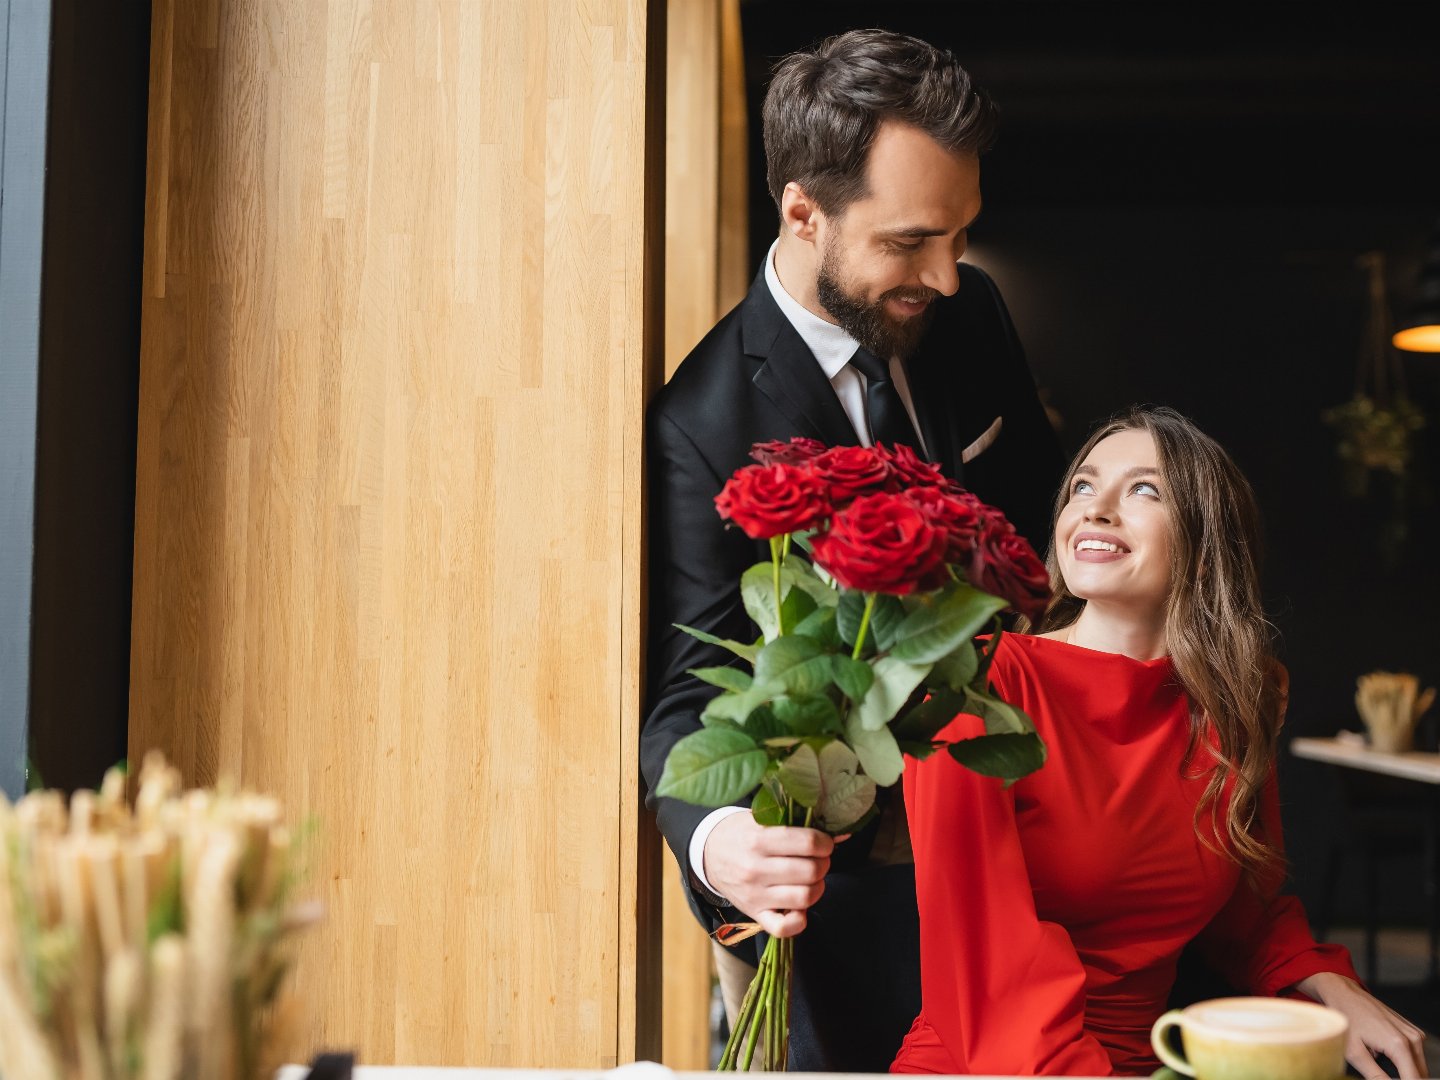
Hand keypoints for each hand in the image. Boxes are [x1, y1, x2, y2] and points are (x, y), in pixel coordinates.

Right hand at [702, 812, 833, 937]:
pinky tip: (800, 905)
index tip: (825, 842)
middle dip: (823, 863)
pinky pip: (784, 928)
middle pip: (810, 871)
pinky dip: (800, 920)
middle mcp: (756, 869)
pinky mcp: (754, 914)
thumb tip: (842, 835)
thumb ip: (798, 825)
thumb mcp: (763, 819)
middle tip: (819, 859)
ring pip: (804, 898)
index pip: (807, 843)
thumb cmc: (742, 833)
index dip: (825, 843)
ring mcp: (755, 895)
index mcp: (759, 839)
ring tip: (811, 878)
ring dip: (817, 887)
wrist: (708, 853)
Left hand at [1294, 972, 1428, 1077]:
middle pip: (1419, 1074)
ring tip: (1378, 1060)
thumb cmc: (1346, 1018)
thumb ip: (1375, 1075)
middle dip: (1404, 1079)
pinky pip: (1414, 1055)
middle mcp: (1412, 1038)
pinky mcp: (1412, 1032)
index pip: (1414, 1079)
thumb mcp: (1354, 1052)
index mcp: (1398, 1044)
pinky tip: (1382, 1052)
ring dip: (1404, 1071)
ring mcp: (1414, 1033)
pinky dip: (1403, 1061)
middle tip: (1381, 1074)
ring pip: (1418, 1066)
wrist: (1344, 994)